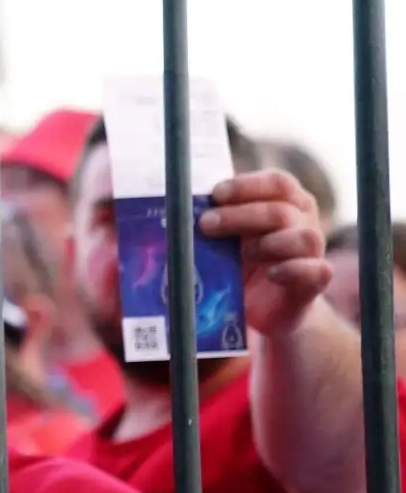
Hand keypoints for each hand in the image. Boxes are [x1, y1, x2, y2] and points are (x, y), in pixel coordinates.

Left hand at [199, 170, 330, 338]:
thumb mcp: (225, 240)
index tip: (216, 194)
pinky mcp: (312, 284)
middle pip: (282, 210)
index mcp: (286, 204)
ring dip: (269, 243)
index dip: (247, 185)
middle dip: (241, 215)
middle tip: (206, 224)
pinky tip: (272, 274)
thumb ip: (213, 222)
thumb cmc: (240, 265)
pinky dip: (294, 269)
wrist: (263, 309)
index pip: (278, 183)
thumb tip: (176, 209)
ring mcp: (311, 254)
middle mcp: (303, 224)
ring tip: (243, 254)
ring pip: (305, 237)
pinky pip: (317, 270)